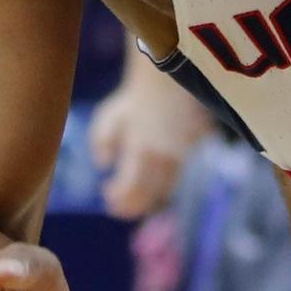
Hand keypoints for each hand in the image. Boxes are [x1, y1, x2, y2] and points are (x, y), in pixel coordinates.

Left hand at [89, 66, 215, 220]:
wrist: (166, 82)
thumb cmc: (132, 100)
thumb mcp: (108, 117)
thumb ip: (100, 142)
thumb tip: (102, 165)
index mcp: (140, 150)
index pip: (130, 189)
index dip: (119, 200)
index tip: (107, 198)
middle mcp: (163, 158)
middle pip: (148, 196)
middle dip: (132, 206)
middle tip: (118, 209)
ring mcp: (180, 156)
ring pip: (165, 190)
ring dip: (147, 199)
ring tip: (132, 199)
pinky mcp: (190, 152)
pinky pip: (175, 177)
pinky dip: (161, 186)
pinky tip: (149, 183)